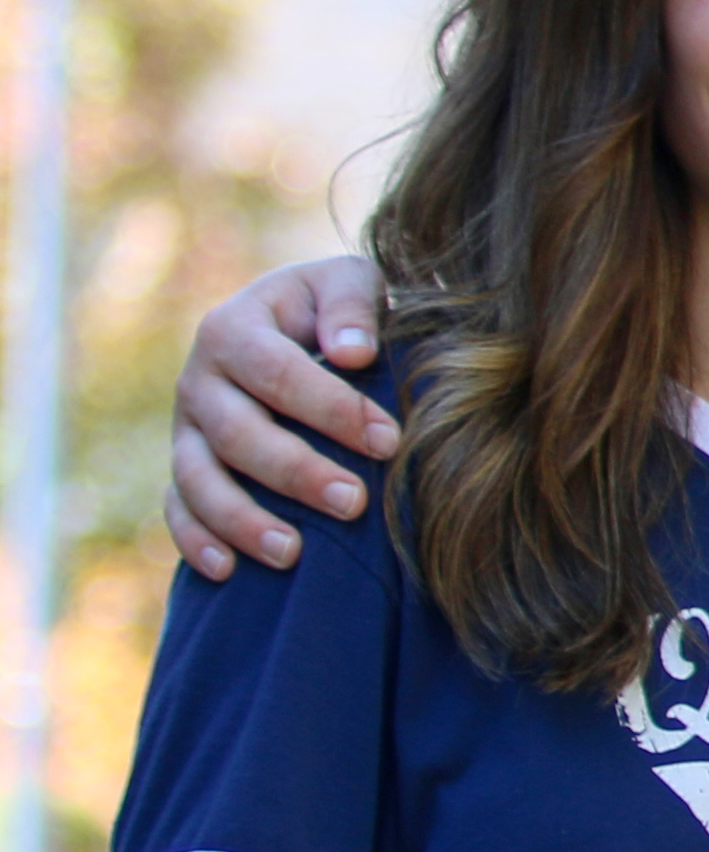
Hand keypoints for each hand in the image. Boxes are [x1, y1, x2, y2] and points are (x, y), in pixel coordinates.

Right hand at [163, 257, 392, 579]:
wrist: (287, 321)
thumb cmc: (330, 307)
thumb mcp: (345, 281)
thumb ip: (351, 304)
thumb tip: (353, 353)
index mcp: (233, 328)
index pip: (278, 374)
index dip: (332, 410)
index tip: (388, 441)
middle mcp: (198, 380)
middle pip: (239, 435)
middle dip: (297, 472)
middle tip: (354, 504)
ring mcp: (184, 427)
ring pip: (198, 480)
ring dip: (242, 520)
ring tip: (292, 553)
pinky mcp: (183, 464)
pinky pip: (176, 508)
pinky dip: (195, 540)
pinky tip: (228, 570)